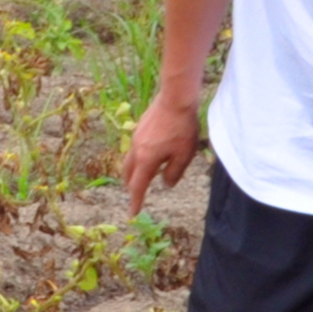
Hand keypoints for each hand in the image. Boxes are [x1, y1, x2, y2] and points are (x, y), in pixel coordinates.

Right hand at [122, 91, 202, 208]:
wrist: (175, 98)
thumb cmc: (182, 128)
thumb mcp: (184, 155)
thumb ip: (174, 173)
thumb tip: (166, 183)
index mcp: (146, 160)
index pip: (138, 186)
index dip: (135, 201)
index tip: (132, 214)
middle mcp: (137, 150)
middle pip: (128, 173)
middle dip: (131, 186)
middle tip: (135, 195)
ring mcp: (136, 137)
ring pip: (130, 160)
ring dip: (133, 172)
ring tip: (142, 176)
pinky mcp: (140, 128)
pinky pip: (135, 148)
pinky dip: (138, 158)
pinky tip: (151, 154)